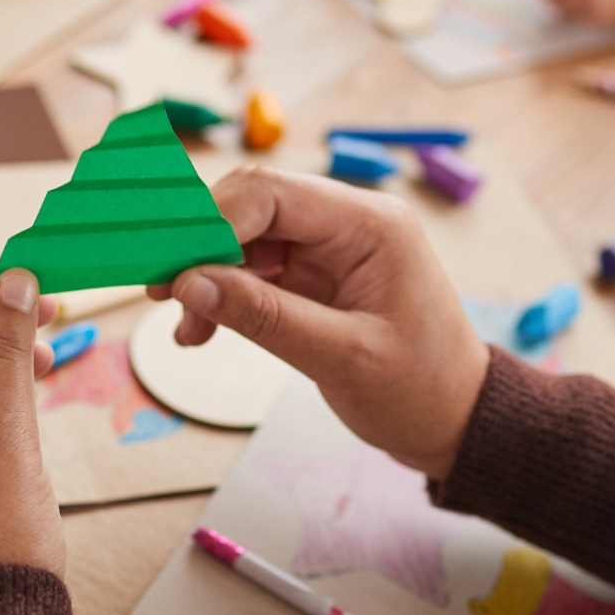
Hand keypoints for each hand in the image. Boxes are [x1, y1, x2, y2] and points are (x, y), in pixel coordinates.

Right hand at [147, 167, 487, 478]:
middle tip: (157, 290)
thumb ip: (264, 317)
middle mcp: (348, 223)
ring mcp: (330, 249)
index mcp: (370, 224)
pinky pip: (253, 272)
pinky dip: (222, 296)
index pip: (270, 193)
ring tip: (182, 326)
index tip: (170, 268)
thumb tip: (189, 283)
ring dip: (205, 277)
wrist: (457, 421)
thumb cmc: (421, 390)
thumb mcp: (342, 358)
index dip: (210, 223)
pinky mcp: (316, 277)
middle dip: (199, 246)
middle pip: (250, 207)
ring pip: (243, 240)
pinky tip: (198, 332)